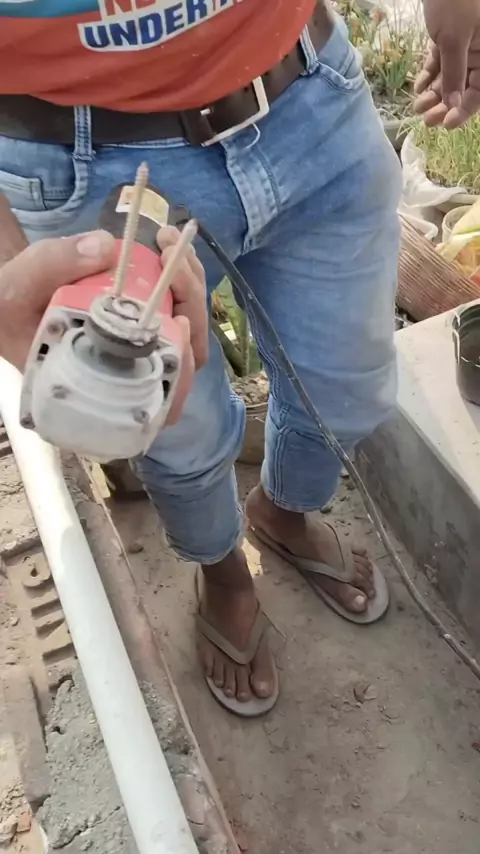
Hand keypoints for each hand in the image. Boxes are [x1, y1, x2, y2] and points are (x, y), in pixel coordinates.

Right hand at [0, 224, 207, 426]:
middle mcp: (130, 377)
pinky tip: (167, 246)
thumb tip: (105, 247)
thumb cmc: (13, 307)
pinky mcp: (149, 322)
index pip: (160, 402)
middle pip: (185, 357)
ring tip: (167, 244)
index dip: (182, 369)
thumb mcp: (17, 288)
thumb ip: (52, 266)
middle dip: (190, 304)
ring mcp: (144, 349)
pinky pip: (181, 309)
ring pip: (190, 331)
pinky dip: (183, 278)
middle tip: (171, 261)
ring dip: (190, 285)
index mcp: (102, 392)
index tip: (180, 322)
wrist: (15, 295)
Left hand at [415, 0, 479, 127]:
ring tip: (417, 106)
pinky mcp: (452, 34)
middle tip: (426, 119)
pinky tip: (418, 86)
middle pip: (466, 86)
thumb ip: (454, 75)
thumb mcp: (454, 39)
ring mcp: (468, 42)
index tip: (445, 124)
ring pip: (452, 75)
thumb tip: (454, 107)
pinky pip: (443, 60)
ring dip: (435, 92)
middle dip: (446, 104)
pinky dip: (431, 73)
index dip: (465, 110)